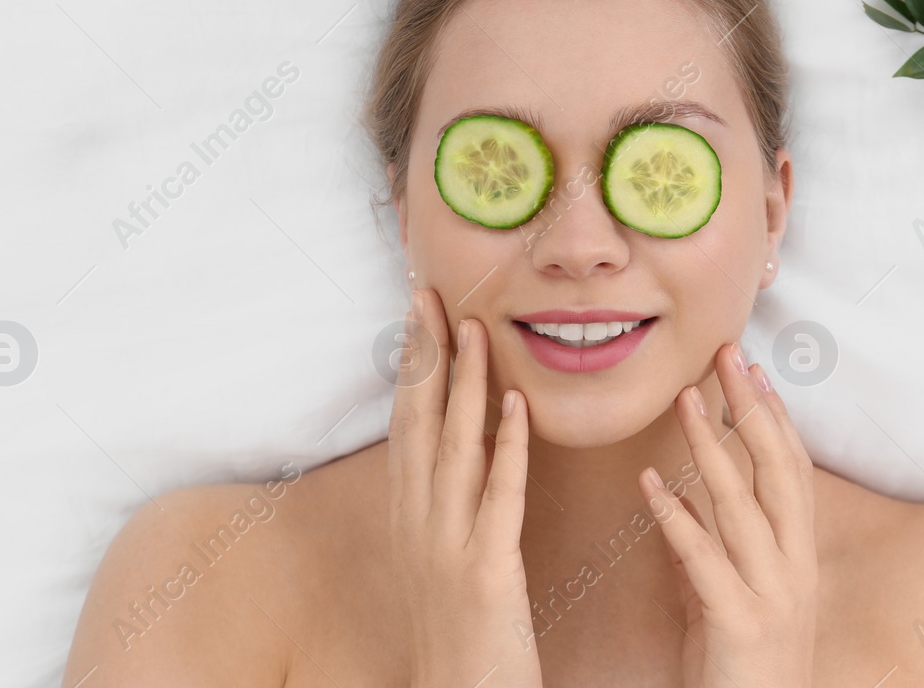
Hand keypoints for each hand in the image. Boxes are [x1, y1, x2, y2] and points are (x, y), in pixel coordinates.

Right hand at [388, 288, 541, 687]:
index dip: (411, 365)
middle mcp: (418, 523)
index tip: (418, 311)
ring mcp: (448, 546)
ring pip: (455, 448)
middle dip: (425, 356)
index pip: (406, 423)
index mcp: (409, 515)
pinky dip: (507, 447)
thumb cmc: (459, 628)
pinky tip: (517, 405)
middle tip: (430, 295)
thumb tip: (467, 440)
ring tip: (474, 328)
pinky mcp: (486, 572)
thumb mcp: (441, 553)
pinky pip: (499, 497)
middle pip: (419, 422)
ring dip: (465, 384)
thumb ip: (450, 498)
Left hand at [637, 342, 817, 687]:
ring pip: (743, 505)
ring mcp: (772, 595)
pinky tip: (649, 485)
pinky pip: (704, 560)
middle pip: (777, 470)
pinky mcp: (741, 624)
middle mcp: (794, 568)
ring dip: (711, 447)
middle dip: (752, 408)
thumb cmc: (738, 671)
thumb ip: (706, 550)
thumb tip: (680, 499)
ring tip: (684, 400)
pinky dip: (676, 518)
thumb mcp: (725, 599)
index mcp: (796, 558)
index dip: (776, 417)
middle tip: (727, 355)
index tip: (753, 370)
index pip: (792, 471)